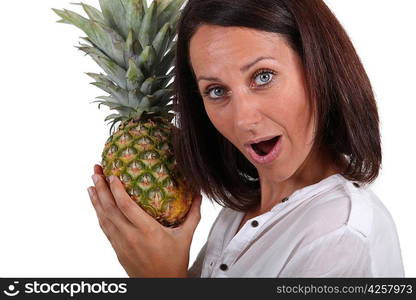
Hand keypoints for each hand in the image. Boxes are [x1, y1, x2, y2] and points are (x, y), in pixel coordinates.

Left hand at [87, 164, 201, 276]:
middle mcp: (130, 236)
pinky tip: (97, 205)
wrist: (161, 285)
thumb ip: (193, 215)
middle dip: (101, 189)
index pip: (126, 206)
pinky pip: (105, 228)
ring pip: (104, 218)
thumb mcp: (185, 237)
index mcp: (147, 231)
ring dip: (96, 200)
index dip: (116, 189)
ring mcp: (121, 244)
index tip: (112, 175)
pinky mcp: (117, 249)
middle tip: (95, 172)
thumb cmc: (174, 263)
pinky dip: (99, 214)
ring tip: (91, 184)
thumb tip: (199, 196)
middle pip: (110, 209)